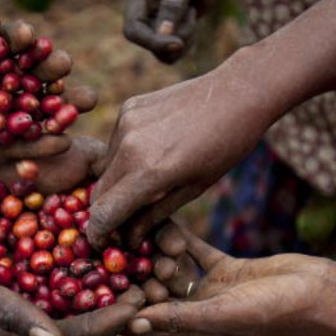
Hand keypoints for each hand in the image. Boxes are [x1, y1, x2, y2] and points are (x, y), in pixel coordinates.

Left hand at [0, 12, 88, 167]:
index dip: (26, 47)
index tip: (37, 43)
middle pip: (26, 82)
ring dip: (58, 109)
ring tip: (86, 102)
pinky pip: (12, 148)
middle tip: (70, 71)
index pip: (9, 51)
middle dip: (52, 77)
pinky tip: (64, 140)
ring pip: (27, 115)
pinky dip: (38, 147)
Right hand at [0, 137, 151, 335]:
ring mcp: (26, 291)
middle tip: (149, 290)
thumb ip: (7, 312)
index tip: (134, 308)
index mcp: (4, 332)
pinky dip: (93, 264)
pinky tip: (117, 246)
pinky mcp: (30, 266)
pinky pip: (68, 271)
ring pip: (79, 299)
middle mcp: (21, 317)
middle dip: (115, 311)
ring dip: (111, 289)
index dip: (101, 326)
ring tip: (142, 270)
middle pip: (80, 325)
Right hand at [87, 61, 271, 249]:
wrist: (237, 93)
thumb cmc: (225, 147)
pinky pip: (114, 143)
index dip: (100, 233)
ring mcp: (125, 123)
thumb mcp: (193, 189)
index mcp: (148, 172)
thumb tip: (129, 239)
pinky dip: (124, 157)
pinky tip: (152, 152)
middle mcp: (128, 147)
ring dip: (117, 183)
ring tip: (147, 183)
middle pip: (99, 193)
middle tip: (127, 220)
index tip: (105, 242)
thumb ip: (154, 214)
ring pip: (105, 168)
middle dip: (107, 210)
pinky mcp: (127, 107)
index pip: (103, 214)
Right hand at [124, 0, 220, 63]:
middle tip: (192, 11)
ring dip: (183, 38)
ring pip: (162, 52)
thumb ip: (173, 5)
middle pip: (149, 43)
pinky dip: (186, 42)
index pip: (133, 29)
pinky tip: (192, 19)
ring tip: (192, 11)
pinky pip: (172, 52)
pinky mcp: (167, 31)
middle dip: (175, 35)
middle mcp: (143, 12)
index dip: (152, 42)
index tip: (178, 44)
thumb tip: (162, 34)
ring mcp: (154, 23)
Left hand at [128, 229, 335, 335]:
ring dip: (156, 254)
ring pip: (172, 270)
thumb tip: (134, 325)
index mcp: (193, 332)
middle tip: (114, 250)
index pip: (145, 329)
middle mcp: (198, 312)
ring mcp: (212, 289)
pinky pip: (195, 252)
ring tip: (136, 231)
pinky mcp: (226, 268)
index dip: (121, 313)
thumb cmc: (278, 312)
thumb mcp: (225, 314)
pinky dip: (180, 239)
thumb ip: (180, 318)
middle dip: (135, 275)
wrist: (323, 295)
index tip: (99, 288)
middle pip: (154, 295)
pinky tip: (162, 219)